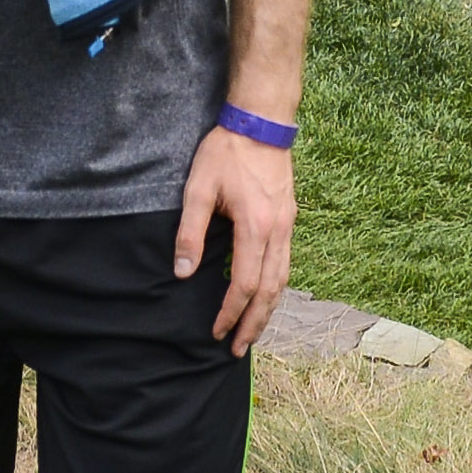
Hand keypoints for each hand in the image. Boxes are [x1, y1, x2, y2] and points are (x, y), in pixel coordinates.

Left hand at [172, 123, 293, 356]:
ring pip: (282, 281)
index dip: (229, 312)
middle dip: (253, 324)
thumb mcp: (198, 188)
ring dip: (268, 311)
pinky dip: (275, 289)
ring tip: (253, 332)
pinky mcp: (288, 220)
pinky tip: (264, 298)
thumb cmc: (226, 152)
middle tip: (237, 349)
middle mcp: (278, 232)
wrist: (262, 123)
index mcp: (255, 226)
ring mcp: (287, 226)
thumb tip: (183, 273)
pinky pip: (285, 265)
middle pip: (269, 291)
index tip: (215, 331)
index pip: (244, 284)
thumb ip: (189, 233)